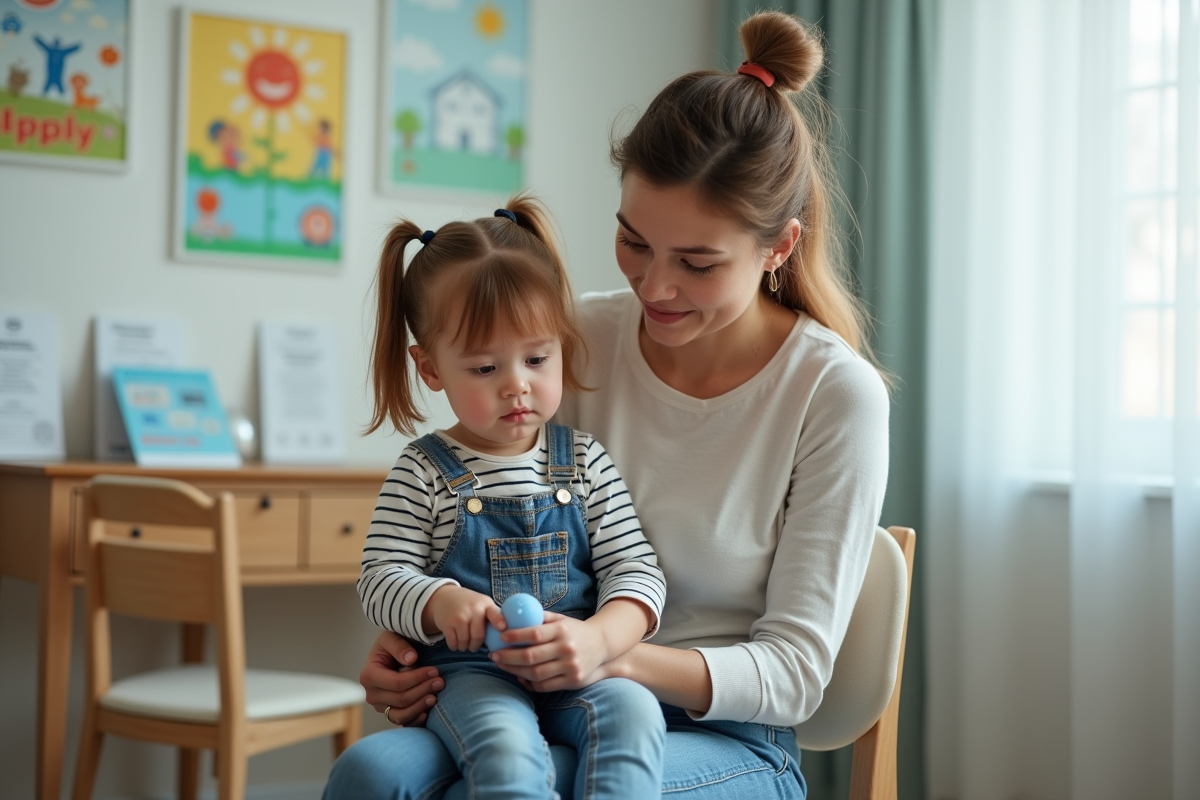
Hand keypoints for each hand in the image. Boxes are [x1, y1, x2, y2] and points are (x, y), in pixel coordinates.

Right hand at [360, 630, 442, 725]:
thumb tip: (411, 659)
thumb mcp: (392, 636)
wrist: (390, 654)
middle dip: (423, 690)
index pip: (397, 683)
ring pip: (401, 715)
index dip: (418, 678)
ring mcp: (380, 707)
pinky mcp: (389, 713)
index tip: (435, 671)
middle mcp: (371, 694)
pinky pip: (402, 723)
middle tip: (440, 682)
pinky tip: (428, 712)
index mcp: (368, 676)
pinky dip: (415, 720)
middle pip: (401, 699)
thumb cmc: (392, 644)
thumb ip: (399, 646)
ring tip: (435, 696)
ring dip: (420, 707)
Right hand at [427, 585, 506, 651]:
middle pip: (478, 636)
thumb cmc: (469, 604)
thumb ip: (493, 616)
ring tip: (464, 645)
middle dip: (476, 645)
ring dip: (465, 647)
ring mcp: (460, 617)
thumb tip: (508, 634)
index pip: (494, 613)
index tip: (502, 628)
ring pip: (465, 642)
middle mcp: (473, 610)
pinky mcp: (447, 623)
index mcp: (485, 605)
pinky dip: (455, 646)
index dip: (499, 621)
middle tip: (474, 647)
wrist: (445, 596)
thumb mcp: (483, 604)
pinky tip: (456, 643)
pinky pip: (453, 643)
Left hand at [489, 611, 609, 690]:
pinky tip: (519, 676)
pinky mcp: (572, 681)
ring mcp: (570, 666)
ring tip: (502, 665)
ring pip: (536, 673)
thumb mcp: (561, 620)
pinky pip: (545, 685)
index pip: (535, 633)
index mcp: (562, 630)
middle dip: (508, 656)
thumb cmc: (575, 631)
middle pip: (531, 656)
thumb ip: (541, 617)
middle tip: (494, 655)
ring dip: (515, 671)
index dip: (516, 636)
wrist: (602, 645)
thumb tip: (514, 613)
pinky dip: (529, 682)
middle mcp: (567, 649)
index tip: (501, 637)